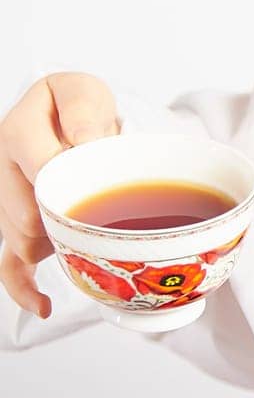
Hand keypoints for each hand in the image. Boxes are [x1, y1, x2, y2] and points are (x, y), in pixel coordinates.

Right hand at [0, 74, 119, 318]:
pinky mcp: (12, 226)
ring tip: (89, 221)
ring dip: (59, 241)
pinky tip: (43, 303)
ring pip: (23, 241)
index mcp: (18, 130)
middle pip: (27, 215)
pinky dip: (25, 288)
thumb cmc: (81, 110)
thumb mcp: (87, 94)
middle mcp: (3, 168)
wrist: (74, 120)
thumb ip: (84, 112)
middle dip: (66, 219)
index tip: (100, 182)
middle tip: (100, 204)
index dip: (74, 182)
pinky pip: (9, 266)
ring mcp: (5, 201)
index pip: (41, 167)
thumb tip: (83, 144)